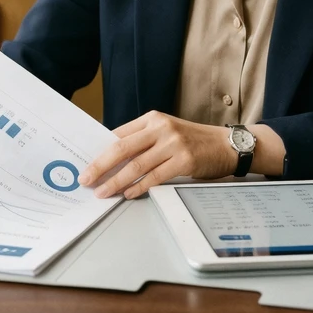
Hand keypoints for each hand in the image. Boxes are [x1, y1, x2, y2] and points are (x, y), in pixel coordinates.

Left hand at [78, 111, 236, 199]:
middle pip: (122, 148)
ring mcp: (173, 143)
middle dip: (100, 166)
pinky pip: (155, 176)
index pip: (118, 134)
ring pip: (136, 165)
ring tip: (103, 192)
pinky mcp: (184, 160)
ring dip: (116, 181)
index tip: (86, 164)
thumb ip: (142, 140)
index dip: (99, 151)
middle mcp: (161, 128)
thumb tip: (111, 159)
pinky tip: (128, 194)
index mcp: (152, 118)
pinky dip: (139, 187)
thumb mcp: (166, 132)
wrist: (226, 145)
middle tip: (86, 179)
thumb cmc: (193, 141)